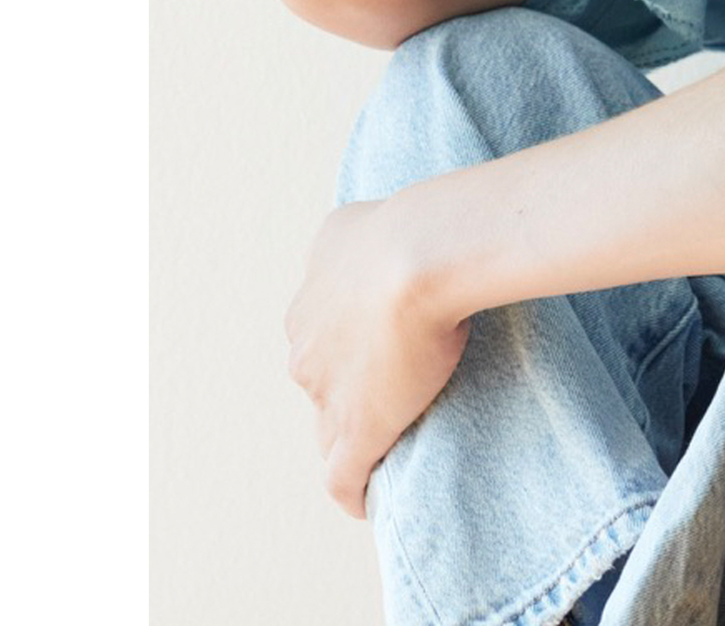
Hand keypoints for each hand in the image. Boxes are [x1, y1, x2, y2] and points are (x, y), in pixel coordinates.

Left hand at [284, 196, 472, 518]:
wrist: (418, 257)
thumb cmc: (403, 231)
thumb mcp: (357, 223)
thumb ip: (350, 245)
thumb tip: (361, 241)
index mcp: (307, 305)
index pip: (318, 341)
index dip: (347, 348)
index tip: (376, 350)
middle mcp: (306, 348)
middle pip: (319, 383)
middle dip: (346, 389)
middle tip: (391, 390)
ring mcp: (328, 393)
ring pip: (329, 427)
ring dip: (351, 434)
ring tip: (383, 444)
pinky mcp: (357, 429)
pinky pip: (343, 476)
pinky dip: (351, 492)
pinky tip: (363, 501)